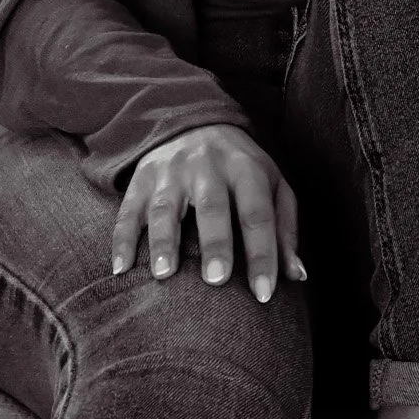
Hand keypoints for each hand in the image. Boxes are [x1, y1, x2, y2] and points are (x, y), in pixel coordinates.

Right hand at [112, 123, 308, 301]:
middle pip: (212, 206)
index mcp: (247, 169)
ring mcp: (171, 172)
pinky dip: (122, 239)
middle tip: (216, 280)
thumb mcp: (272, 186)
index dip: (263, 254)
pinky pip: (128, 210)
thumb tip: (297, 275)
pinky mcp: (141, 179)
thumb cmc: (241, 169)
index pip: (258, 214)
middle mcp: (208, 167)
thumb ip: (284, 229)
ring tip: (165, 274)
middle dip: (215, 243)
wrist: (194, 123)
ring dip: (163, 241)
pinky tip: (121, 268)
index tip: (264, 294)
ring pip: (165, 207)